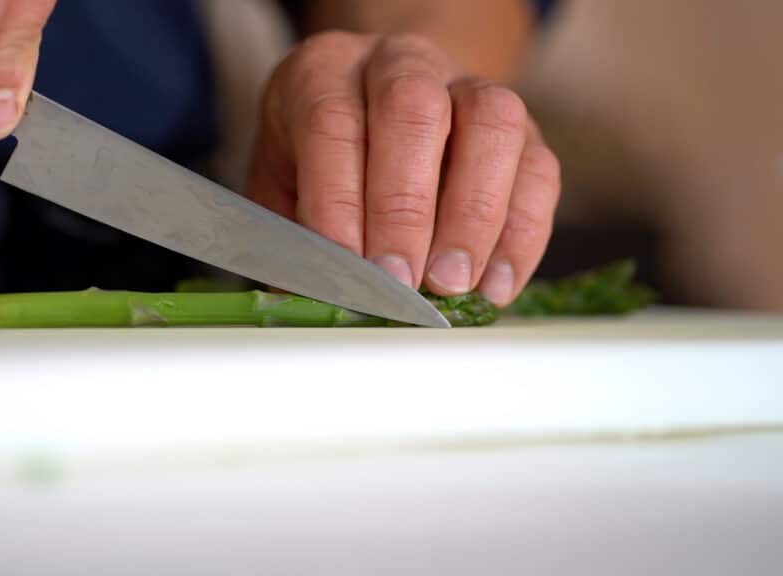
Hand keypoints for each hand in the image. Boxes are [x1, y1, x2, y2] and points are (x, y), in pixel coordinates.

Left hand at [246, 32, 559, 305]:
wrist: (376, 112)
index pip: (333, 123)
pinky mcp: (521, 128)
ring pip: (491, 124)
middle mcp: (399, 64)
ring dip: (474, 214)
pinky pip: (538, 169)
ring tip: (452, 283)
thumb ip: (292, 237)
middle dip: (408, 209)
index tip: (352, 271)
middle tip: (403, 283)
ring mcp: (469, 86)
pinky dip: (522, 233)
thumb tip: (306, 305)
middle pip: (414, 112)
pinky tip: (495, 285)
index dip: (342, 202)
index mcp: (325, 72)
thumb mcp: (284, 187)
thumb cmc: (321, 161)